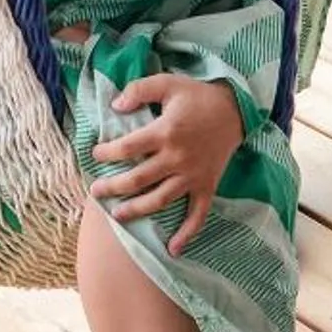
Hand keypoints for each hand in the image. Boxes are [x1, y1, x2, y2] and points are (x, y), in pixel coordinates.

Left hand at [91, 73, 246, 253]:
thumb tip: (115, 105)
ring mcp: (192, 175)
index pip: (127, 148)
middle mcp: (177, 158)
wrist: (236, 110)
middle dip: (113, 187)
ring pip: (160, 199)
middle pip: (138, 178)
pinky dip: (187, 233)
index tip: (95, 155)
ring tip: (117, 216)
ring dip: (137, 210)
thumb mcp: (167, 83)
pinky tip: (173, 249)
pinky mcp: (207, 186)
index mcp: (166, 132)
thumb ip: (139, 90)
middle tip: (95, 191)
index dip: (107, 153)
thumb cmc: (197, 96)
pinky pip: (197, 214)